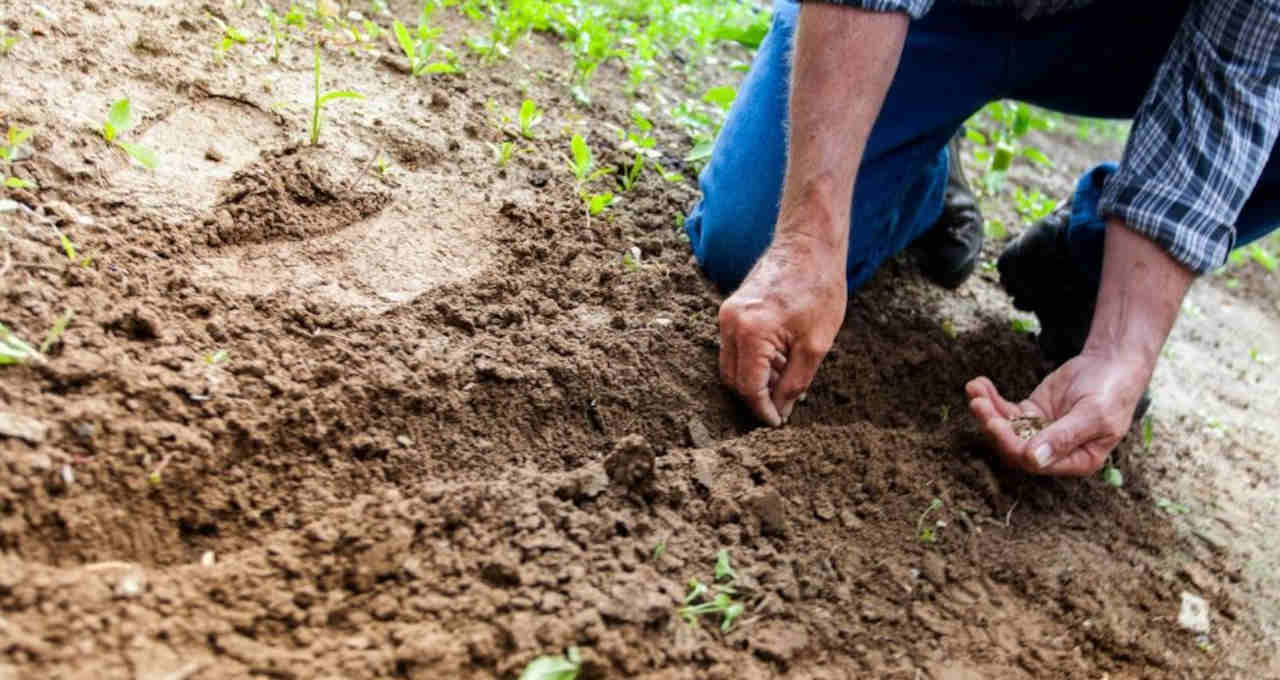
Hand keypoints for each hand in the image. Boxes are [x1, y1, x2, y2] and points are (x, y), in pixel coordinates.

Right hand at [718, 234, 845, 425]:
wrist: (809, 245)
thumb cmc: (819, 288)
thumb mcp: (816, 344)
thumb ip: (795, 382)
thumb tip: (781, 410)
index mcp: (751, 332)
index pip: (748, 387)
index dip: (762, 410)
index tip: (778, 423)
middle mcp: (730, 323)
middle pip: (733, 379)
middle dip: (755, 398)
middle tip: (782, 408)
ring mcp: (727, 314)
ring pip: (731, 364)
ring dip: (754, 379)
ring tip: (786, 381)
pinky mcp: (731, 309)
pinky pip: (734, 347)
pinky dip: (752, 361)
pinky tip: (779, 361)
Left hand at [965, 349, 1150, 475]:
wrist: (1112, 363)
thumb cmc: (1111, 392)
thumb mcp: (1093, 415)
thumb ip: (1064, 437)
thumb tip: (1033, 460)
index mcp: (1076, 460)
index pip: (1035, 463)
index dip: (1011, 445)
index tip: (994, 423)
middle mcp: (1055, 452)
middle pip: (1014, 447)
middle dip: (993, 426)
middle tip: (978, 404)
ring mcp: (1040, 432)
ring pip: (1006, 428)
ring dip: (987, 410)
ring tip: (974, 389)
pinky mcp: (1031, 413)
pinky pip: (1006, 411)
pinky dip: (991, 399)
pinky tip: (979, 384)